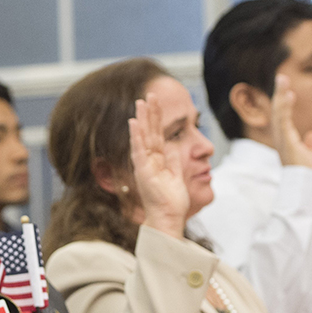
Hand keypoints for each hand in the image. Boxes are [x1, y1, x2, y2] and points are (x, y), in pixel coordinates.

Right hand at [128, 93, 188, 236]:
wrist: (167, 217)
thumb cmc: (171, 201)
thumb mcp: (177, 176)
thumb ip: (174, 162)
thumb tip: (176, 150)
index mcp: (158, 161)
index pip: (157, 135)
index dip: (157, 120)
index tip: (155, 104)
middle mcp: (149, 161)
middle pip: (150, 132)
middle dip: (149, 113)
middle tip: (149, 95)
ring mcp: (144, 165)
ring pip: (143, 137)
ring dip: (142, 119)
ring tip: (140, 102)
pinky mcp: (143, 170)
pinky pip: (138, 150)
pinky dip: (136, 136)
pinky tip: (134, 123)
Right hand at [269, 74, 311, 170]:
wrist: (306, 189)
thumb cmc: (307, 177)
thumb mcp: (310, 157)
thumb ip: (310, 146)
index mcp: (287, 143)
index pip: (284, 119)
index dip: (284, 104)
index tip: (288, 90)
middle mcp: (281, 141)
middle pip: (278, 113)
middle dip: (279, 95)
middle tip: (281, 78)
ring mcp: (282, 141)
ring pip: (278, 114)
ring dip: (280, 96)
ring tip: (282, 80)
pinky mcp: (286, 142)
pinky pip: (283, 121)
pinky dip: (283, 107)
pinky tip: (287, 94)